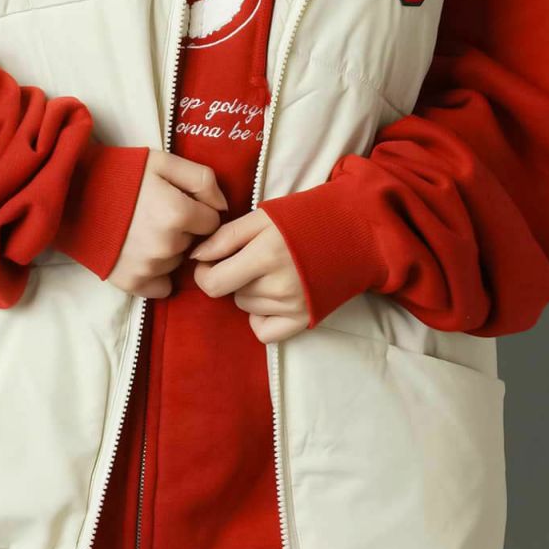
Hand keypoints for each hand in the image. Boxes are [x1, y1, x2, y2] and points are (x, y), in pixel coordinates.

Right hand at [104, 151, 227, 298]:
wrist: (73, 195)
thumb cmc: (121, 174)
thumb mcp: (162, 162)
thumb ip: (202, 179)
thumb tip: (223, 207)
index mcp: (177, 213)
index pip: (212, 221)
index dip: (198, 210)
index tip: (178, 202)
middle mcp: (167, 245)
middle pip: (195, 243)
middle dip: (184, 230)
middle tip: (157, 214)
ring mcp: (150, 267)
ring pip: (179, 262)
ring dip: (170, 250)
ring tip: (144, 231)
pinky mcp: (133, 283)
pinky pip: (163, 286)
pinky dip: (157, 274)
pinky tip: (141, 254)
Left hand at [188, 208, 310, 341]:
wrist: (352, 233)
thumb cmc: (304, 218)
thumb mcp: (262, 216)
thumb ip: (225, 237)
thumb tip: (196, 257)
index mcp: (265, 256)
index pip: (213, 283)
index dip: (204, 271)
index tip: (212, 260)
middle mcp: (278, 286)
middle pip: (230, 293)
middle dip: (233, 276)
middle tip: (253, 259)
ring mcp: (292, 307)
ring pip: (246, 307)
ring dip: (250, 292)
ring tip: (273, 271)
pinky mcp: (303, 320)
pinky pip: (263, 331)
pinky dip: (261, 316)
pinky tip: (274, 297)